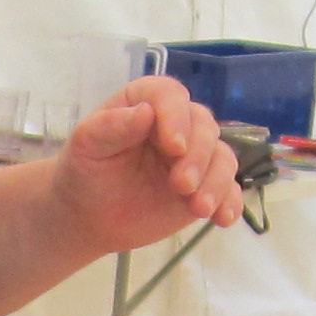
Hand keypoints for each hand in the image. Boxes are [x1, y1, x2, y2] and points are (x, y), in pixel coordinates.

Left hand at [47, 75, 244, 253]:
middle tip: (181, 185)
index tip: (173, 146)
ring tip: (199, 208)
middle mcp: (177, 124)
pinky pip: (227, 190)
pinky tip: (223, 218)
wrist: (89, 215)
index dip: (176, 117)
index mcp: (147, 103)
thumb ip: (111, 126)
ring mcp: (194, 157)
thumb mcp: (86, 146)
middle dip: (198, 156)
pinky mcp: (203, 186)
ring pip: (221, 158)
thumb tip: (145, 112)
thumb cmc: (85, 172)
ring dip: (216, 181)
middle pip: (204, 127)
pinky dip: (230, 202)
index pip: (170, 97)